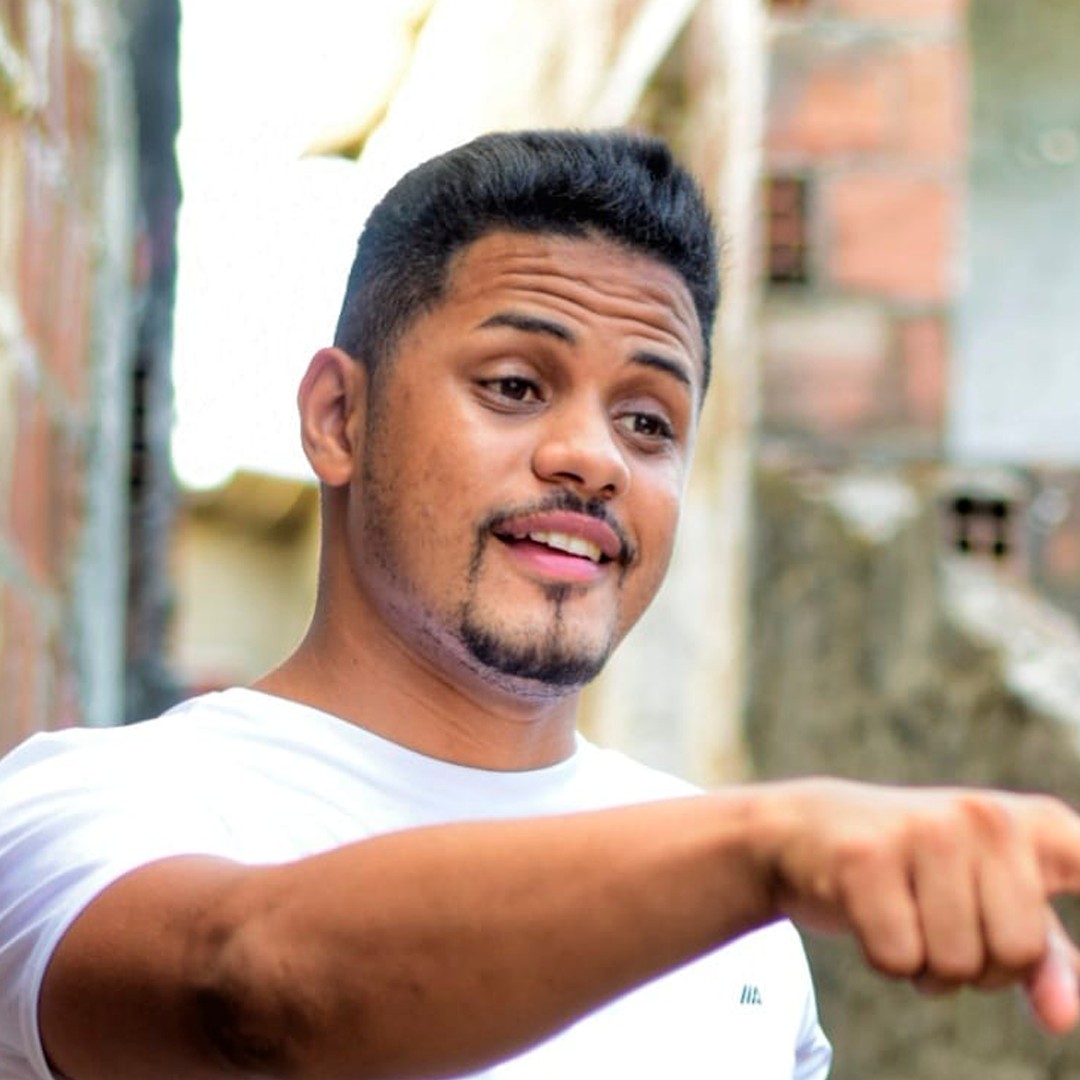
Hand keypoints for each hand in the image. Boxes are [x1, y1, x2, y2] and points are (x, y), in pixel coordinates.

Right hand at [761, 779, 1079, 1031]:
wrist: (810, 829)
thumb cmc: (917, 871)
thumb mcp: (987, 903)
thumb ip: (1042, 958)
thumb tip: (1067, 1020)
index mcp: (1034, 824)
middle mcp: (985, 816)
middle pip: (1013, 954)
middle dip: (974, 963)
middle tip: (938, 920)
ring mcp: (924, 830)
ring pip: (956, 964)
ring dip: (927, 966)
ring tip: (905, 915)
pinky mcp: (866, 855)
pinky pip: (900, 959)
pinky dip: (885, 958)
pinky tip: (868, 913)